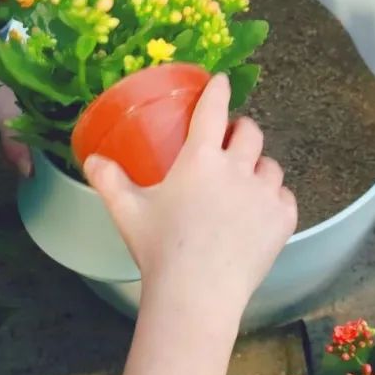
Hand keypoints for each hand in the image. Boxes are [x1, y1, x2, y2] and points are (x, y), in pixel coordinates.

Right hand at [83, 74, 296, 315]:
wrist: (197, 293)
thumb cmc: (159, 249)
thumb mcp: (126, 210)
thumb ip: (108, 180)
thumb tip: (91, 159)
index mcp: (200, 159)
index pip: (213, 110)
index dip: (217, 90)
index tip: (221, 81)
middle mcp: (237, 168)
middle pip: (250, 132)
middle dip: (240, 129)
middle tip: (229, 139)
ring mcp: (264, 194)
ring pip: (270, 164)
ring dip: (258, 165)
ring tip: (244, 178)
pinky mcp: (282, 220)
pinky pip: (284, 196)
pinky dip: (273, 197)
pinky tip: (258, 209)